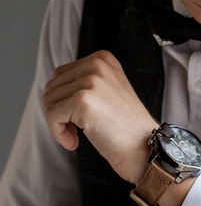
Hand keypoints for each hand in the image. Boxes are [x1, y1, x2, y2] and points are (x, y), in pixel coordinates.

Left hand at [43, 50, 157, 183]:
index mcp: (103, 58)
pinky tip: (74, 143)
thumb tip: (49, 89)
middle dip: (58, 112)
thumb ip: (83, 82)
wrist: (145, 147)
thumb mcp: (107, 91)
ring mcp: (91, 81)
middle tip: (76, 130)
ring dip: (58, 124)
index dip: (63, 100)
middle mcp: (97, 64)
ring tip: (76, 136)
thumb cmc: (125, 126)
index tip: (79, 118)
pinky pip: (52, 116)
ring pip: (49, 101)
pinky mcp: (83, 100)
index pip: (60, 75)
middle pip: (52, 87)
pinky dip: (58, 133)